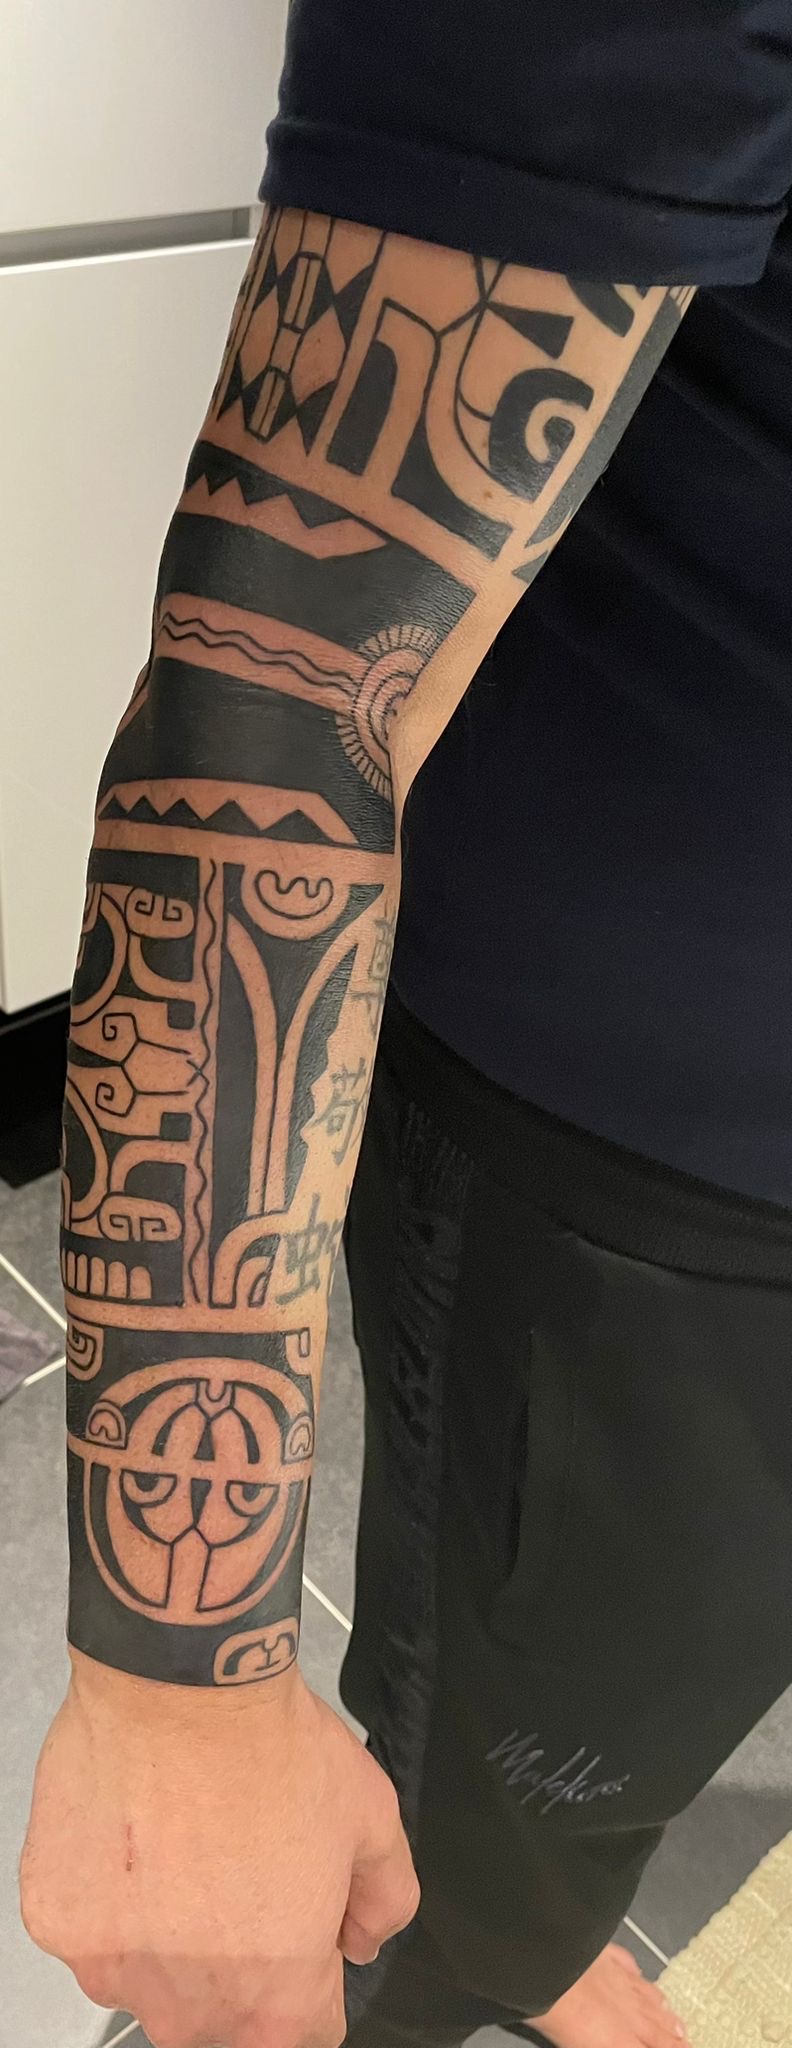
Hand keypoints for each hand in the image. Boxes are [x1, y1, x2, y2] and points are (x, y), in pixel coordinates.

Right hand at [20, 1651, 418, 2047]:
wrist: (179, 1686)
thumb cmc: (270, 1748)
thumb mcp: (373, 1817)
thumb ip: (384, 1901)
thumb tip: (360, 1938)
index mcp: (277, 1996)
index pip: (302, 2032)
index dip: (308, 1974)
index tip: (296, 1924)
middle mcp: (191, 2005)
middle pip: (221, 2017)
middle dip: (237, 1960)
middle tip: (237, 1870)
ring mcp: (115, 1968)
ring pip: (148, 1976)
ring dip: (164, 1932)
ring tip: (181, 1843)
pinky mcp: (60, 1923)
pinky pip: (92, 1928)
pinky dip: (109, 1893)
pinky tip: (135, 1831)